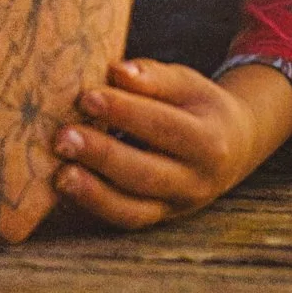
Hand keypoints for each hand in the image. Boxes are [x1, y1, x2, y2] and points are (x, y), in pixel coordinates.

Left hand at [51, 59, 291, 229]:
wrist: (231, 148)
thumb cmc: (197, 107)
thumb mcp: (187, 84)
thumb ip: (153, 77)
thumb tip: (117, 72)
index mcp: (208, 142)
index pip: (163, 126)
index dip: (124, 112)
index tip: (86, 96)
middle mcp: (196, 182)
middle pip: (146, 174)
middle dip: (102, 156)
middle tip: (62, 137)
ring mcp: (176, 207)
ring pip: (133, 210)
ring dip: (93, 194)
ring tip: (60, 174)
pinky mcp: (157, 220)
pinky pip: (123, 221)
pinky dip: (92, 208)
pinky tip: (63, 189)